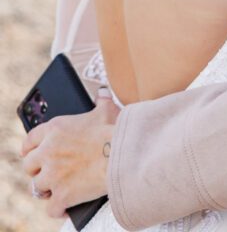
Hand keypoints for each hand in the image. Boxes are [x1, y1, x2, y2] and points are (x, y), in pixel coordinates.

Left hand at [21, 93, 118, 218]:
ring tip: (56, 189)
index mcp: (55, 129)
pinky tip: (64, 207)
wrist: (122, 154)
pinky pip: (51, 208)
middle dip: (37, 170)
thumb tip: (103, 92)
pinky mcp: (61, 195)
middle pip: (28, 165)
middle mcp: (48, 152)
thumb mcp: (106, 110)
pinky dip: (58, 209)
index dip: (29, 148)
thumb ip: (101, 100)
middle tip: (47, 172)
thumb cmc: (114, 130)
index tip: (30, 153)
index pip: (30, 140)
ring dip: (46, 189)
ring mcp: (53, 175)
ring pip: (37, 187)